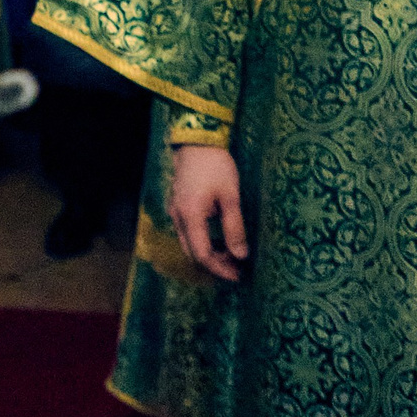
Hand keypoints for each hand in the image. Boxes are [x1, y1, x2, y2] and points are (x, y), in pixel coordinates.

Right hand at [169, 144, 249, 280]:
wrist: (197, 141)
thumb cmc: (216, 166)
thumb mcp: (230, 196)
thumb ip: (234, 228)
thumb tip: (241, 256)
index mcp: (190, 216)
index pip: (202, 254)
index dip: (220, 268)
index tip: (238, 275)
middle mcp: (178, 217)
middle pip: (192, 252)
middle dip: (214, 264)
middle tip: (236, 269)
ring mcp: (175, 211)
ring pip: (188, 243)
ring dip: (208, 253)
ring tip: (230, 255)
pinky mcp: (178, 205)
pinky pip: (187, 232)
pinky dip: (202, 241)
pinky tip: (218, 239)